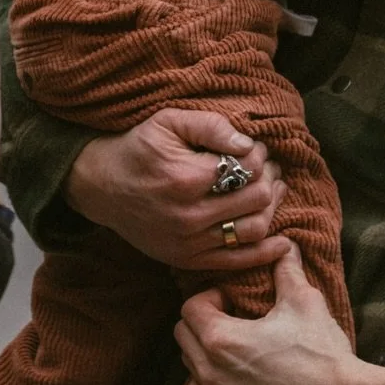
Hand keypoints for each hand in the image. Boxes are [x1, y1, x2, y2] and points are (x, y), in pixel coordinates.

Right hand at [65, 108, 287, 271]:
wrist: (101, 186)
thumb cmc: (137, 149)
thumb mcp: (168, 122)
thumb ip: (210, 126)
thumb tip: (248, 142)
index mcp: (186, 178)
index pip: (247, 168)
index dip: (259, 155)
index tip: (256, 149)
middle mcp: (190, 215)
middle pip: (255, 199)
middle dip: (269, 179)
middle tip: (267, 168)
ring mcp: (189, 242)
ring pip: (253, 230)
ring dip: (271, 209)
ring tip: (271, 192)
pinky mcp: (187, 259)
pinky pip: (236, 261)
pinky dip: (264, 253)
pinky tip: (283, 243)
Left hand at [173, 250, 384, 384]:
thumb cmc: (322, 352)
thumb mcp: (304, 302)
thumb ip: (286, 271)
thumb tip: (286, 245)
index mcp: (221, 339)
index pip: (191, 307)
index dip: (211, 297)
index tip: (233, 300)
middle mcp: (210, 371)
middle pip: (182, 335)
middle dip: (202, 322)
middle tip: (231, 319)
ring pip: (188, 365)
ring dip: (202, 351)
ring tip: (234, 346)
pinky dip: (206, 383)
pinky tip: (232, 376)